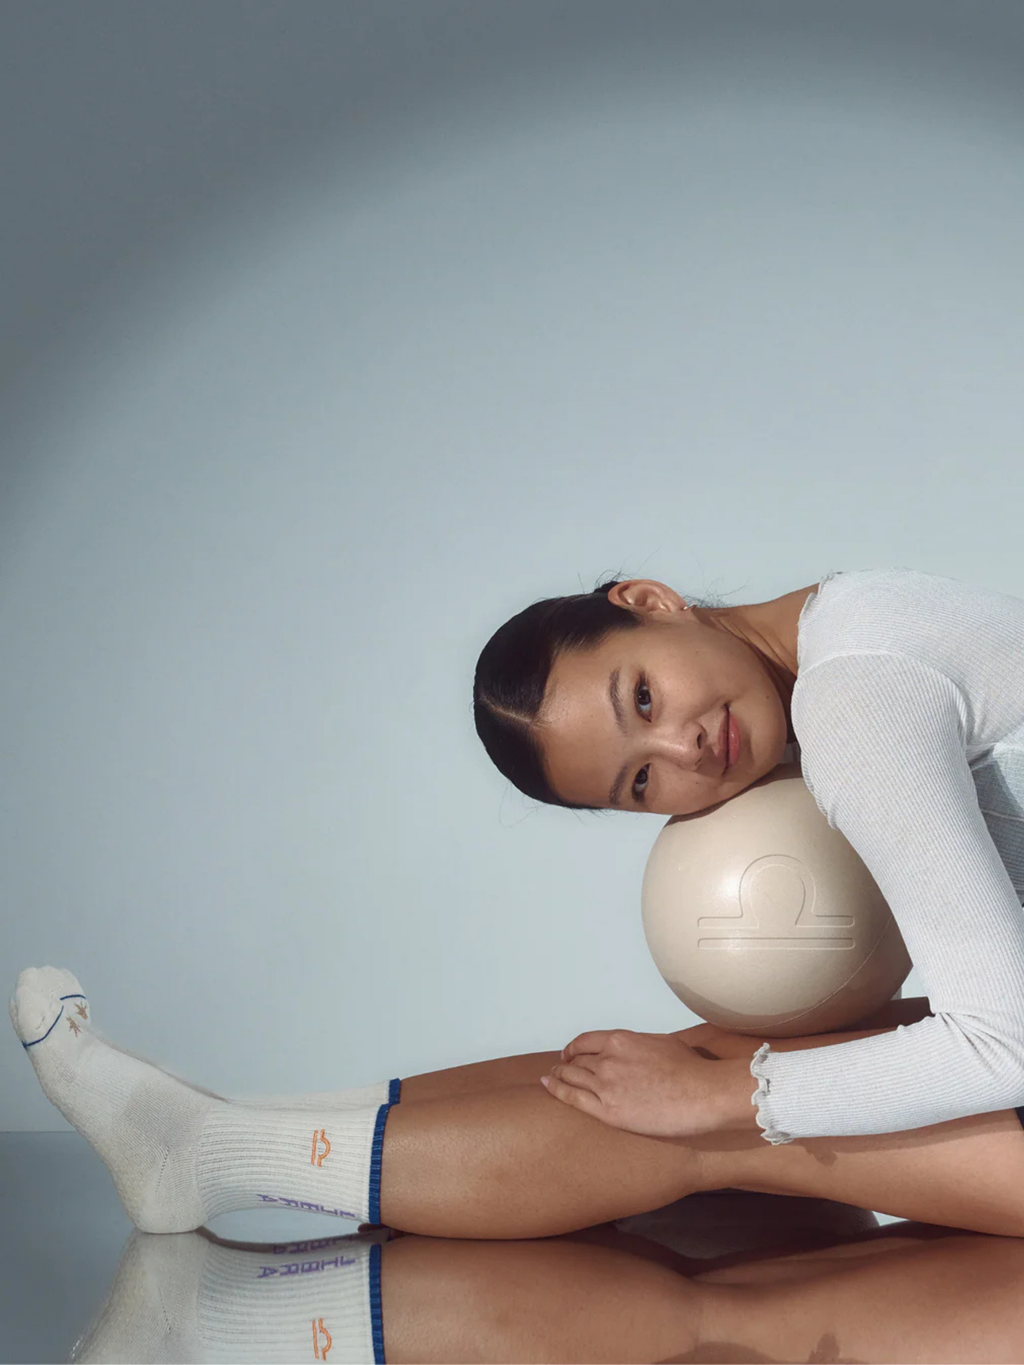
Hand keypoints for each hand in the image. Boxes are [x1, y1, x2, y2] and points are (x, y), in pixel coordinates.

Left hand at [540, 1028, 718, 1137]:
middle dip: (566, 1064)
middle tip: (559, 1069)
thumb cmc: (691, 1070)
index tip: (570, 1054)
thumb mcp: (663, 1043)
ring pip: (572, 1077)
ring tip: (551, 1078)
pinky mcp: (609, 1111)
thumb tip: (638, 1050)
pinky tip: (548, 1085)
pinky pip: (573, 1098)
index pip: (586, 1041)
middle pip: (577, 1060)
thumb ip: (641, 1045)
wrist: (703, 1093)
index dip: (573, 1048)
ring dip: (559, 1076)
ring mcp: (606, 1084)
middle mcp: (609, 1059)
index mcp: (622, 1040)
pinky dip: (556, 1090)